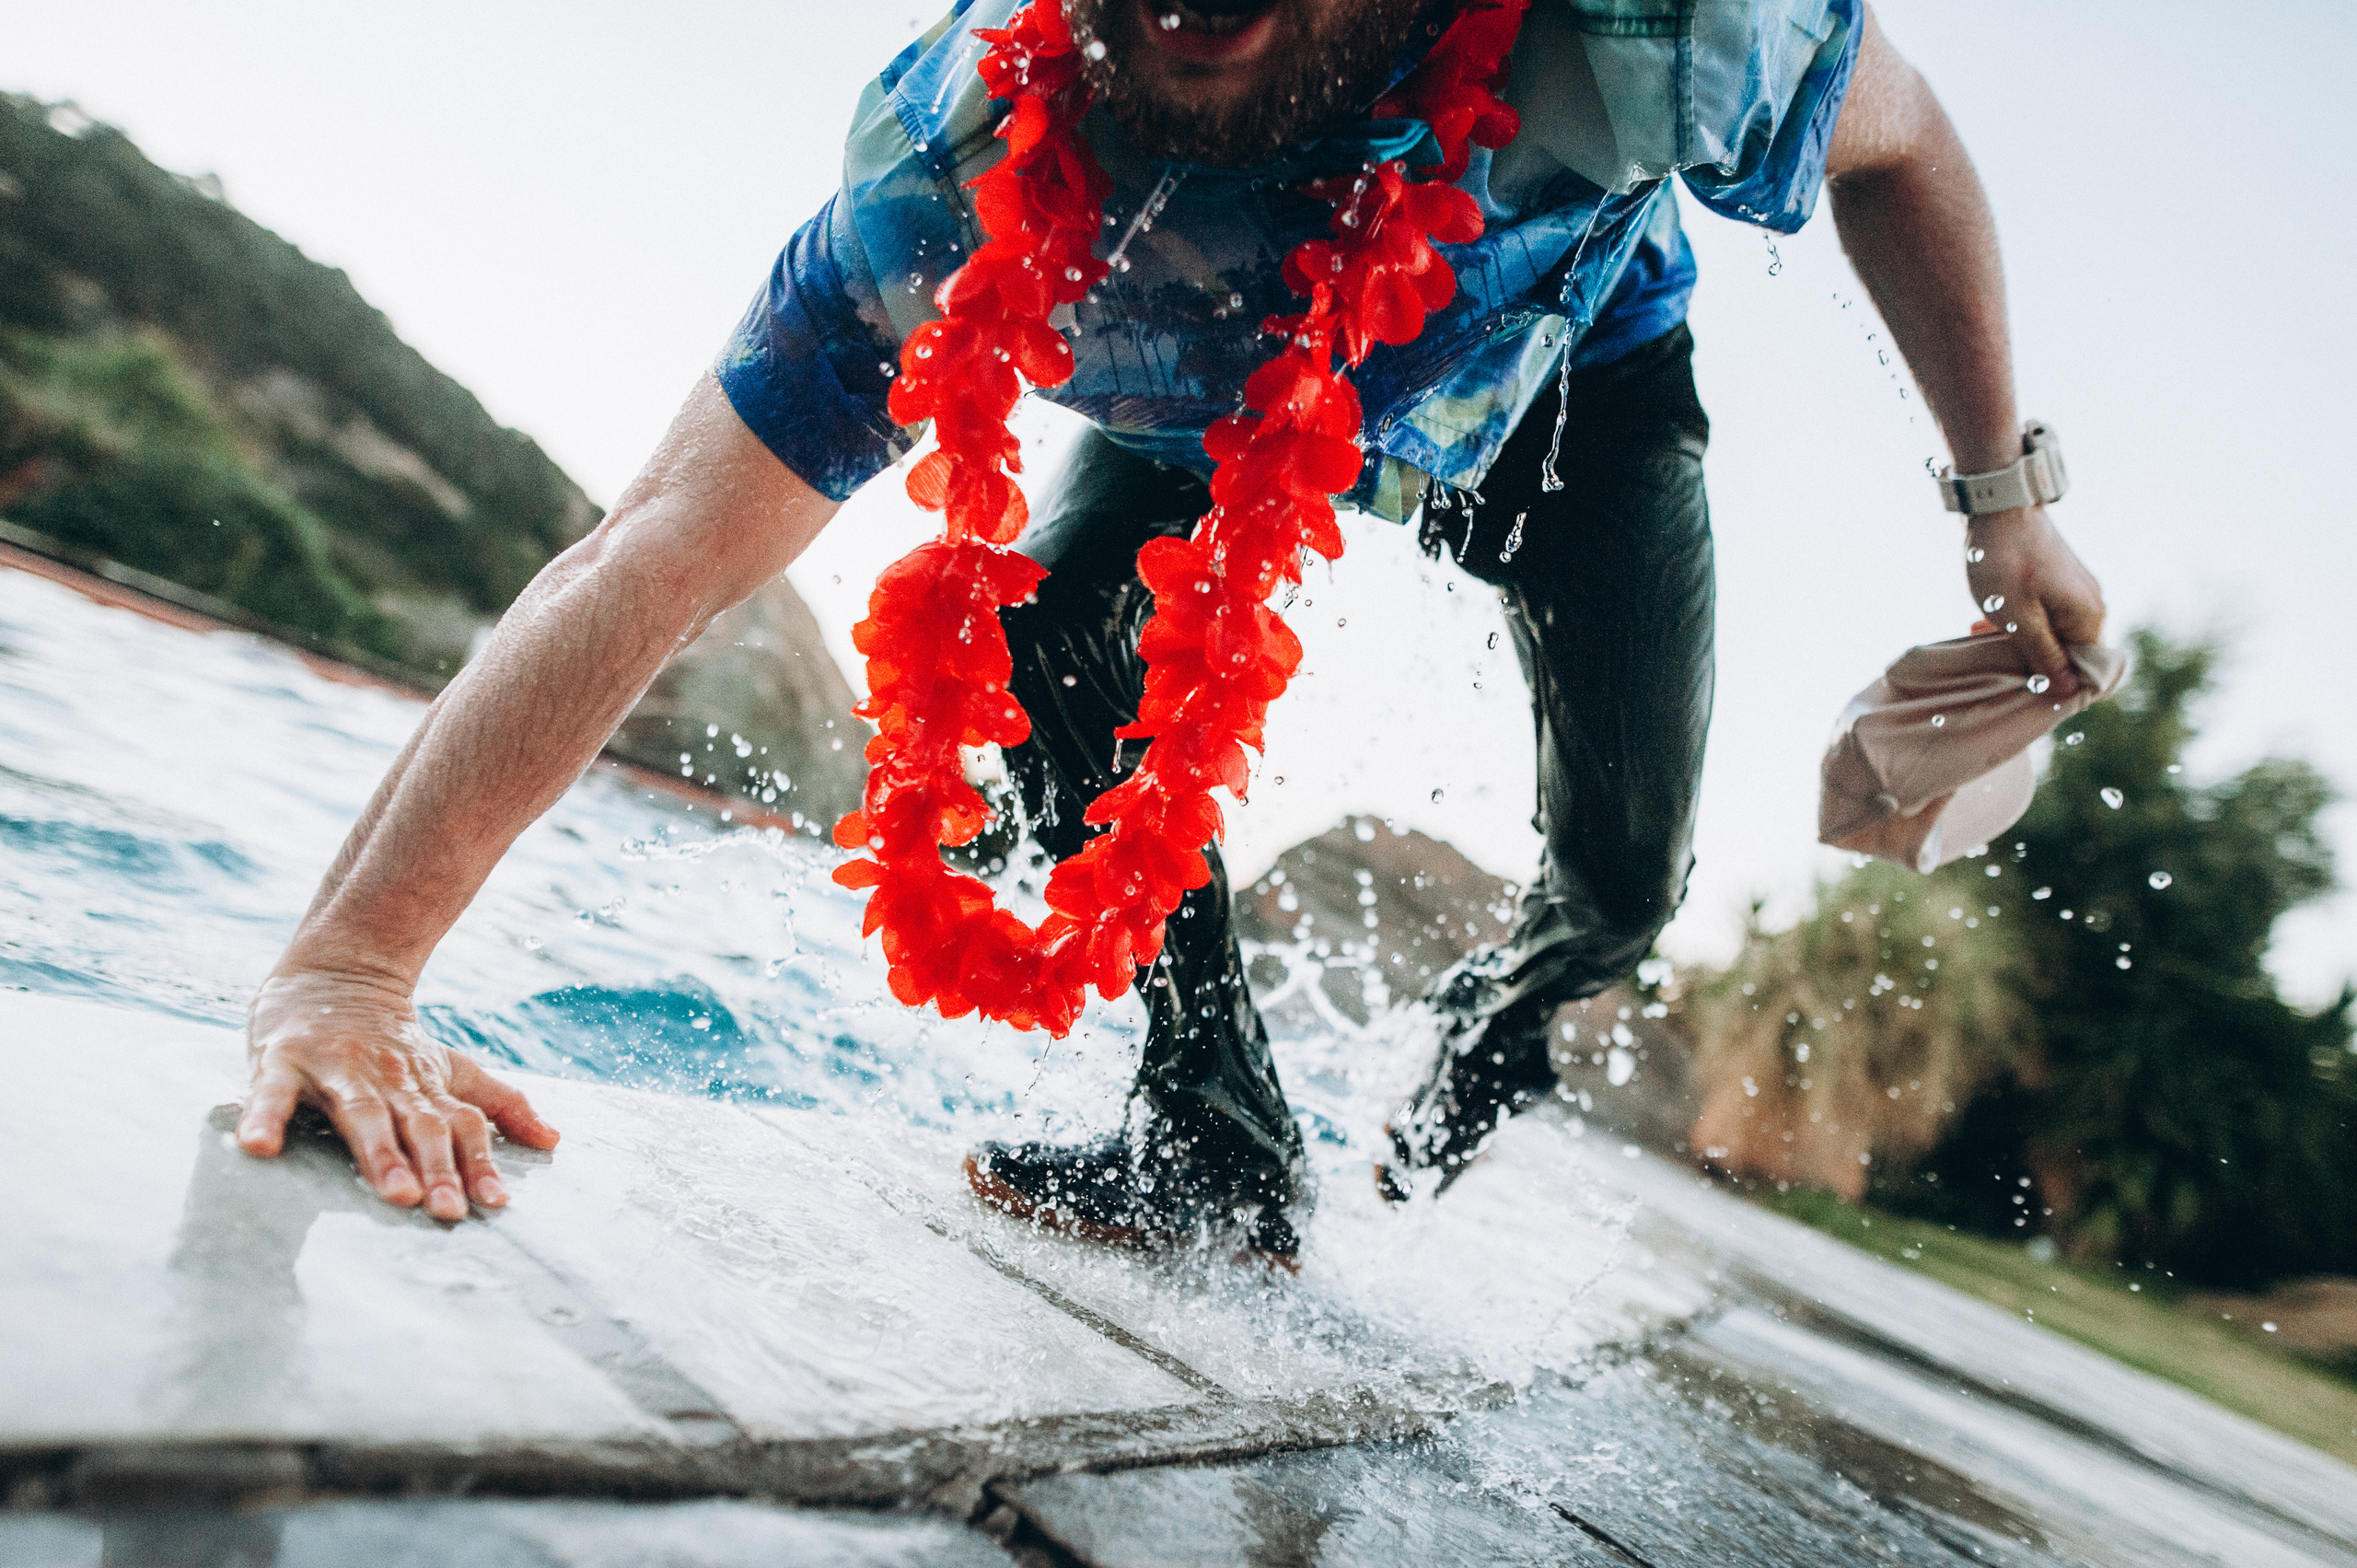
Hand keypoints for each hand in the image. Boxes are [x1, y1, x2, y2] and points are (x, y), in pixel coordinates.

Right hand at [238, 969, 559, 1220]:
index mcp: (425, 1087)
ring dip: (380, 1154)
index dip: (478, 1162)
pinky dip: (264, 1117)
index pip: (460, 1126)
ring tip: (396, 1193)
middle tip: (449, 1211)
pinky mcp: (282, 1061)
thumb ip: (499, 1103)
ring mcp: (336, 1069)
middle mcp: (388, 1080)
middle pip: (418, 1126)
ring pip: (362, 1115)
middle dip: (436, 1169)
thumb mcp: (449, 1069)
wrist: (335, 973)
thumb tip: (553, 1138)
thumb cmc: (392, 1042)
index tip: (496, 1203)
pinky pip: (271, 1093)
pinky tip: (258, 1148)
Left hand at [1962, 503, 2105, 693]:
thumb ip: (2043, 656)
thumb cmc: (2007, 563)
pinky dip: (2018, 621)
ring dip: (2017, 639)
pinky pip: (2044, 614)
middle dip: (2029, 659)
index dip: (2054, 682)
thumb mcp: (2019, 619)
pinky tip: (1986, 619)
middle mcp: (2092, 605)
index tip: (2019, 681)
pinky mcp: (2060, 580)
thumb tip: (2067, 691)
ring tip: (1980, 631)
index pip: (2085, 670)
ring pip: (2050, 633)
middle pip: (2066, 652)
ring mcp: (2077, 590)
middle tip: (1991, 653)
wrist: (2000, 506)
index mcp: (2090, 618)